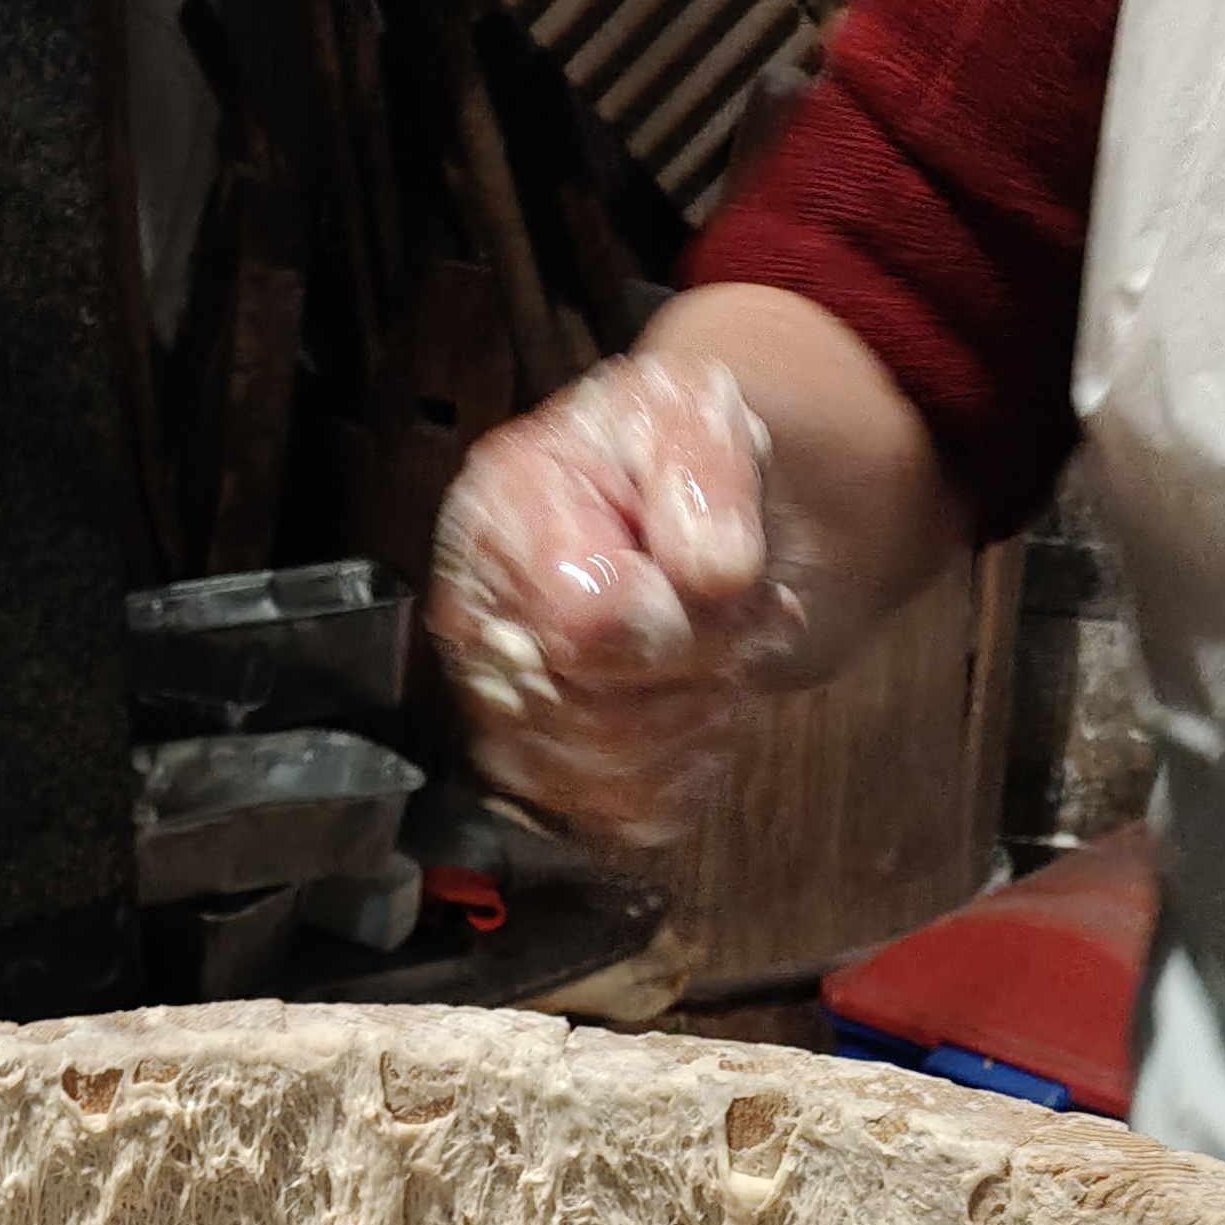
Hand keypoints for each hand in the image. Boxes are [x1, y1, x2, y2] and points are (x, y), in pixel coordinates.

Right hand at [429, 350, 801, 852]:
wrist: (686, 511)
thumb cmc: (672, 460)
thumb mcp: (695, 413)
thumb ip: (706, 475)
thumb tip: (712, 574)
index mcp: (499, 519)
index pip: (587, 628)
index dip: (676, 616)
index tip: (717, 567)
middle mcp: (482, 630)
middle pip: (606, 713)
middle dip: (708, 658)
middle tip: (742, 602)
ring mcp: (509, 717)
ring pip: (625, 772)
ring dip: (708, 708)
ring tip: (727, 640)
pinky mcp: (556, 780)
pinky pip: (643, 810)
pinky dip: (697, 758)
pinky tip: (701, 694)